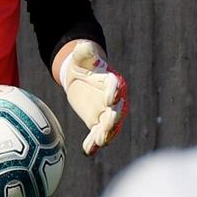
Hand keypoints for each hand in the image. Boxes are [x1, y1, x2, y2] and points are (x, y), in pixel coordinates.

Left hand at [58, 40, 126, 154]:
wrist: (80, 77)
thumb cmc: (81, 63)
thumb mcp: (81, 56)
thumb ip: (84, 52)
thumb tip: (83, 45)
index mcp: (111, 80)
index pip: (115, 86)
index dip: (114, 92)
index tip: (110, 99)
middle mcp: (113, 98)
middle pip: (116, 110)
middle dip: (112, 119)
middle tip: (106, 127)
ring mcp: (106, 111)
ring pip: (109, 125)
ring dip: (105, 134)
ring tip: (99, 142)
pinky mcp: (97, 122)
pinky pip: (96, 133)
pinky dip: (93, 143)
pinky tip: (88, 151)